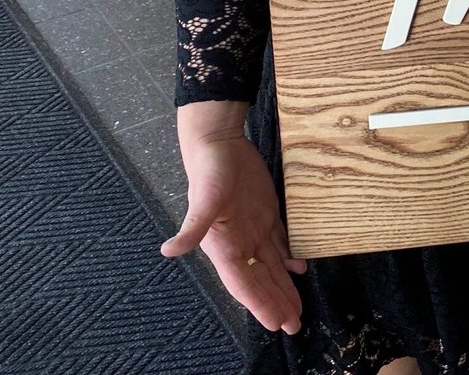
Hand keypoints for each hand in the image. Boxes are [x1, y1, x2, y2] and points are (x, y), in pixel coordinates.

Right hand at [161, 112, 305, 333]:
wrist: (219, 143)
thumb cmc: (209, 170)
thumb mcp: (204, 199)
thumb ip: (192, 227)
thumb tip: (168, 250)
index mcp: (223, 246)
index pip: (244, 283)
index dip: (259, 303)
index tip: (275, 323)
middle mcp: (238, 243)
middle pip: (260, 280)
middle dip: (276, 303)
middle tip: (294, 326)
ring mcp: (252, 230)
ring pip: (272, 266)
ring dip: (284, 287)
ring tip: (297, 308)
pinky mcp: (264, 214)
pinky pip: (279, 242)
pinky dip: (289, 257)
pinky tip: (299, 267)